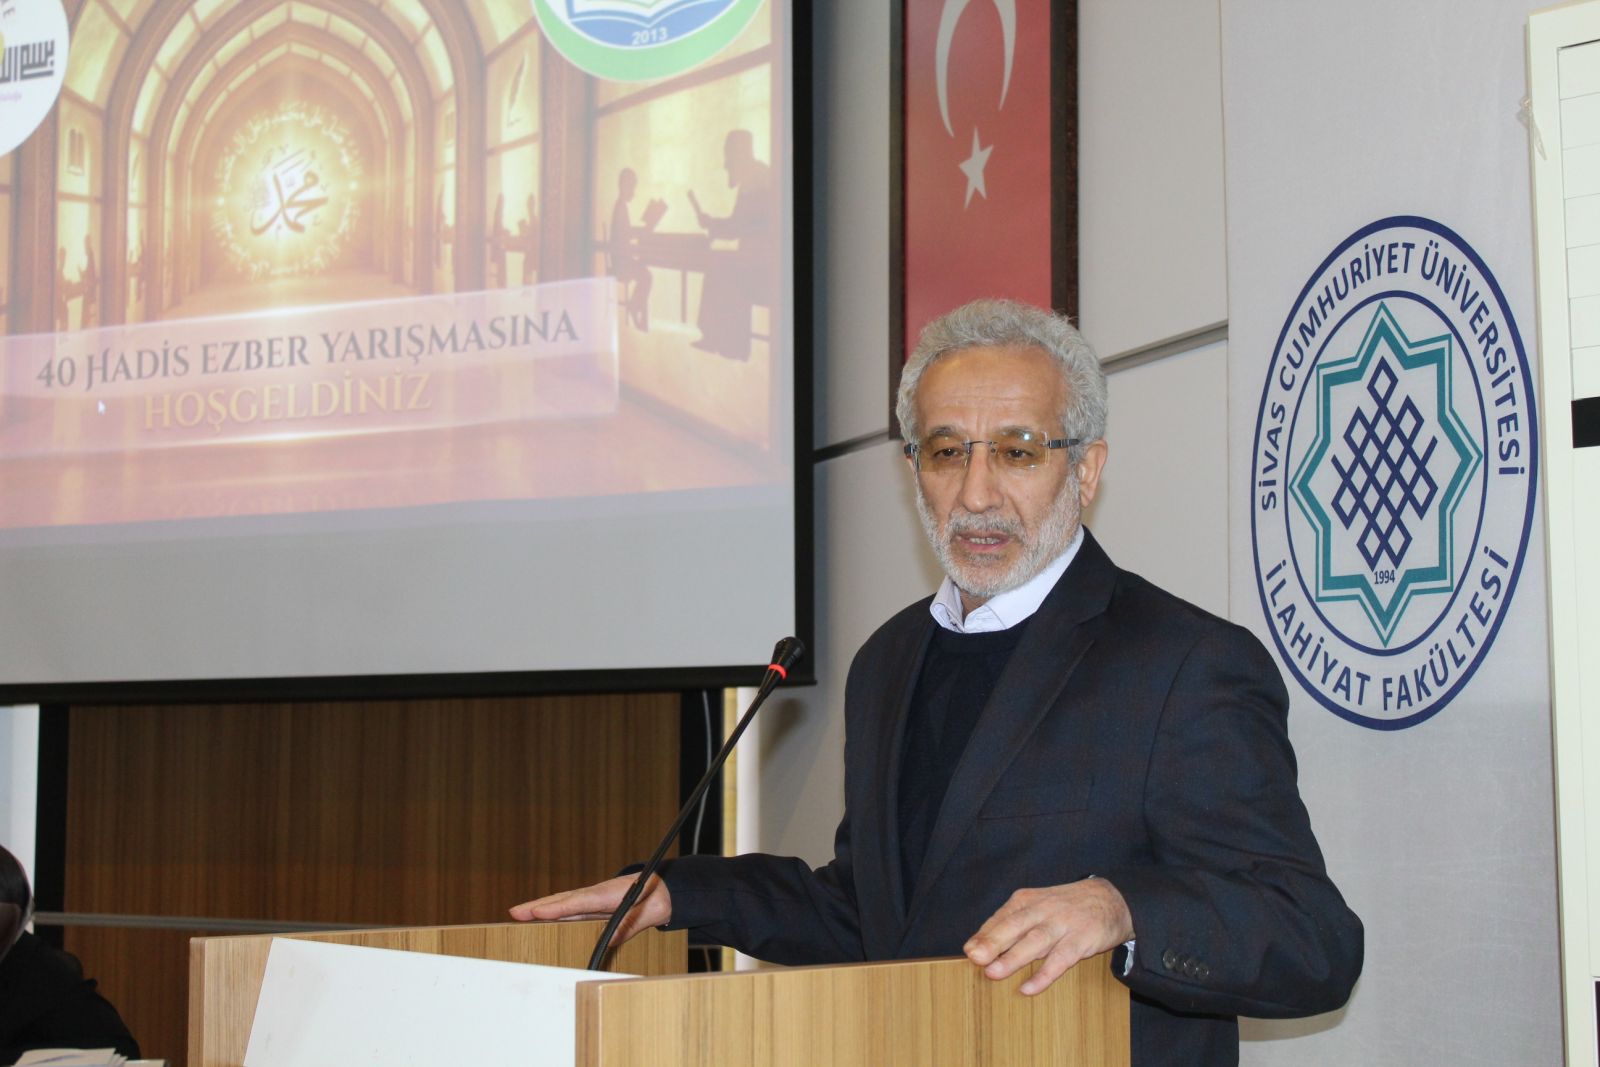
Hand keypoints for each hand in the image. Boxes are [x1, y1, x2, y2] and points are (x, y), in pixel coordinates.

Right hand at [508, 873, 671, 944]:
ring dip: (540, 908)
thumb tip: (610, 939)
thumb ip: (627, 926)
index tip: (538, 912)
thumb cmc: (653, 899)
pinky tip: (538, 916)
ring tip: (517, 914)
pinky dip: (551, 911)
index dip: (558, 908)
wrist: (661, 888)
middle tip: (514, 912)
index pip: (579, 902)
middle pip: (563, 901)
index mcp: (608, 896)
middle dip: (538, 907)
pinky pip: (568, 908)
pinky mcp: (591, 905)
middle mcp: (595, 895)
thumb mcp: (645, 915)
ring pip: (562, 903)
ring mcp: (592, 899)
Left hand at [964, 878, 1133, 994]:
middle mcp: (1043, 909)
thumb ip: (1010, 923)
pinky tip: (1028, 987)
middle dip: (993, 942)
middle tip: (975, 958)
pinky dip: (1044, 974)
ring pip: (1035, 941)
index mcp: (1028, 900)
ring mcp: (1063, 924)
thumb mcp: (1037, 906)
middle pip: (1014, 925)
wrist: (1112, 899)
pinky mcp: (1081, 940)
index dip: (985, 934)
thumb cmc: (1066, 907)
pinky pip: (1060, 959)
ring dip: (1013, 957)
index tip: (968, 950)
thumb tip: (978, 946)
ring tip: (993, 973)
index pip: (1001, 917)